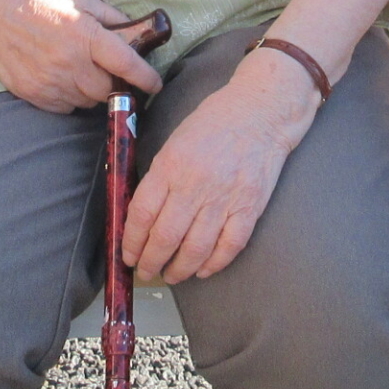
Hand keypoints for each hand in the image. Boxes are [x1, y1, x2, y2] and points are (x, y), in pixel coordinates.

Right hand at [0, 0, 163, 113]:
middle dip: (115, 84)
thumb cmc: (38, 1)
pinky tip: (63, 79)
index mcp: (85, 36)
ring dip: (92, 91)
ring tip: (82, 72)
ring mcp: (50, 82)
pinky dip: (70, 98)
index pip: (127, 65)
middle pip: (108, 90)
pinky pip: (65, 107)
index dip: (147, 78)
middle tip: (111, 74)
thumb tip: (135, 31)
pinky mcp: (34, 94)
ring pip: (87, 102)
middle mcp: (70, 63)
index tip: (156, 85)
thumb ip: (111, 16)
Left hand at [123, 47, 314, 281]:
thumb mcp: (174, 142)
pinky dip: (214, 264)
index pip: (142, 214)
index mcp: (170, 166)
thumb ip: (159, 178)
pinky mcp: (249, 207)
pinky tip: (203, 270)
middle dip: (150, 262)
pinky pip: (229, 247)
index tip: (127, 254)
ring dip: (179, 270)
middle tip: (145, 271)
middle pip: (165, 238)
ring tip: (171, 275)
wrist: (261, 113)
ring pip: (196, 249)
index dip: (131, 241)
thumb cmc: (214, 123)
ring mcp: (225, 199)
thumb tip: (141, 215)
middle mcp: (195, 185)